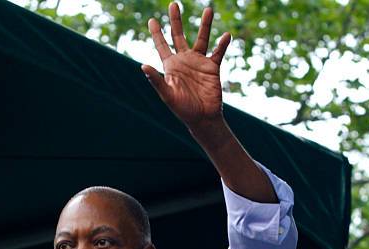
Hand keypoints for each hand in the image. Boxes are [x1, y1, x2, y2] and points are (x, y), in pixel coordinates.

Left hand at [142, 2, 230, 128]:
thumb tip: (143, 66)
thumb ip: (156, 80)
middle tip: (173, 4)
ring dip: (205, 25)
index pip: (162, 45)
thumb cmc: (182, 109)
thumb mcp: (167, 94)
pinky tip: (226, 35)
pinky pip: (218, 52)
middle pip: (178, 36)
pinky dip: (222, 44)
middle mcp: (184, 60)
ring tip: (208, 9)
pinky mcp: (212, 68)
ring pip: (201, 38)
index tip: (152, 20)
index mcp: (171, 66)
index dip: (157, 33)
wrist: (202, 118)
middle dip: (176, 21)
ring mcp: (199, 62)